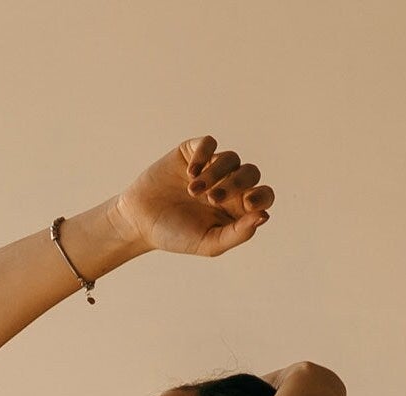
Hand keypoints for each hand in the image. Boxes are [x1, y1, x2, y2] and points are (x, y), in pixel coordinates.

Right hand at [115, 134, 273, 257]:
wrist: (141, 222)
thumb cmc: (176, 236)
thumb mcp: (208, 243)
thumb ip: (237, 234)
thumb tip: (264, 216)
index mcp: (237, 208)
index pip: (263, 195)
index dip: (261, 196)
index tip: (247, 204)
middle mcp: (229, 184)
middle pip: (250, 173)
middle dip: (235, 184)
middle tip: (212, 199)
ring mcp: (212, 166)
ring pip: (231, 158)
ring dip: (215, 174)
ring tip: (192, 190)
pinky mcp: (193, 151)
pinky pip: (209, 143)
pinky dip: (203, 155)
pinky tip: (190, 173)